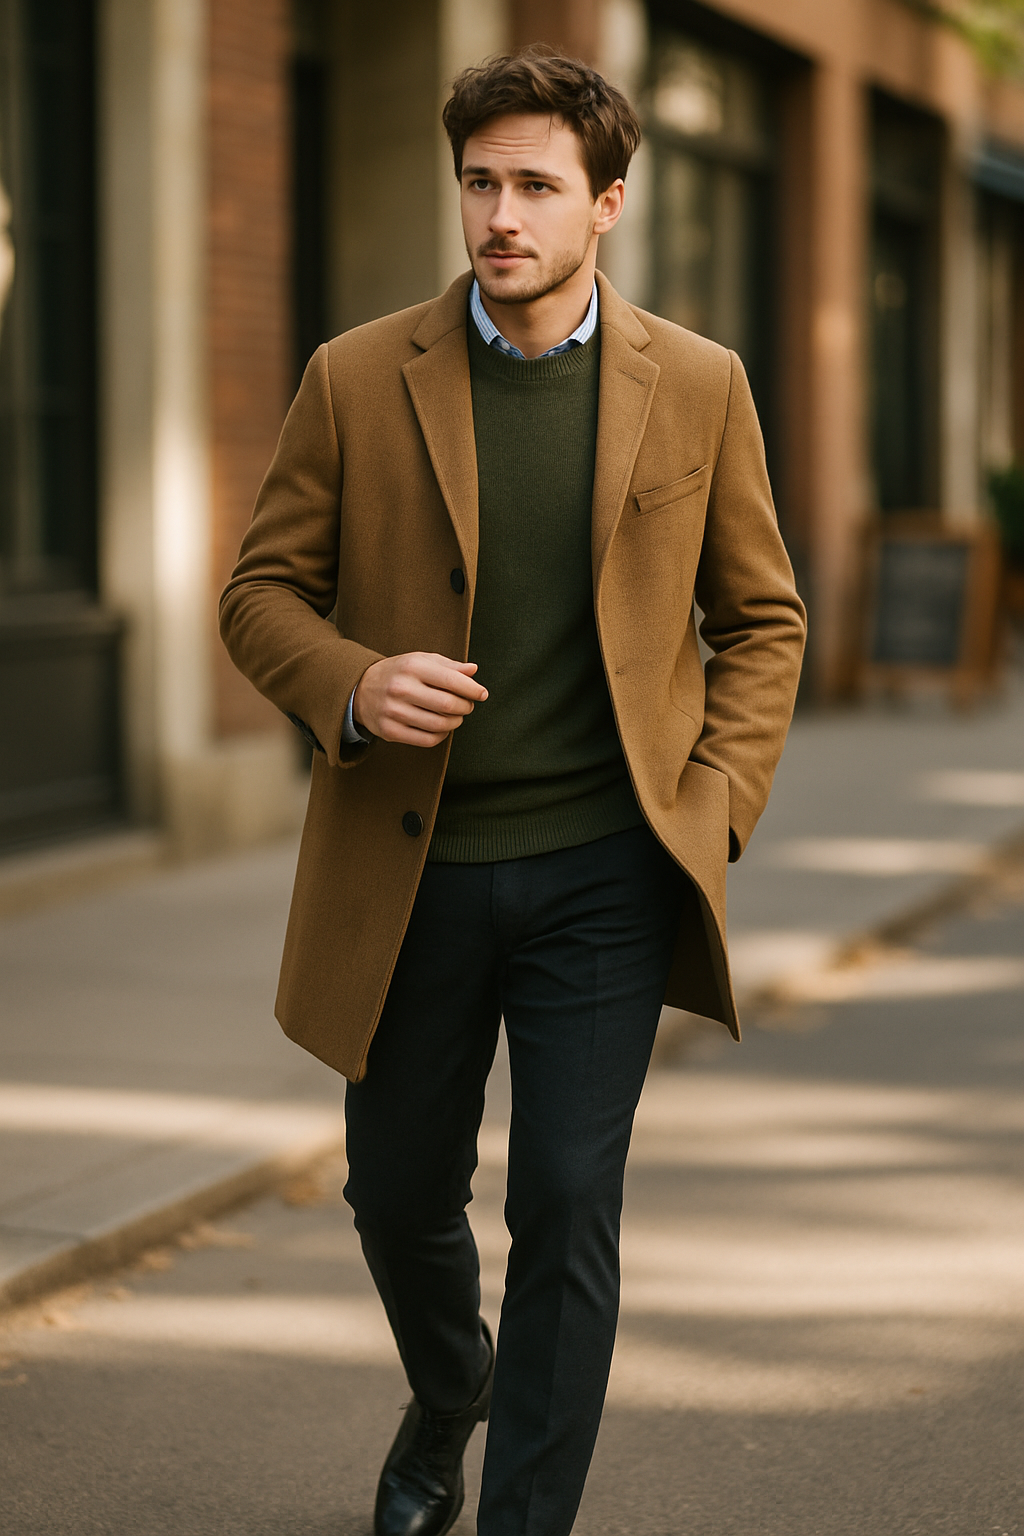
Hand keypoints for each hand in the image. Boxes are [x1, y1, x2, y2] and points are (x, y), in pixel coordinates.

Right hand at [353, 652, 486, 746]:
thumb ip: (449, 666)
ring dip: (455, 722)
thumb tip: (473, 670)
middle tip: (468, 705)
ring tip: (455, 716)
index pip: (452, 680)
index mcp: (412, 666)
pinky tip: (442, 727)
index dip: (472, 689)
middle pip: (448, 705)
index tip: (482, 694)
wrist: (360, 690)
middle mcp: (401, 688)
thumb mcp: (421, 661)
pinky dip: (442, 735)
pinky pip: (427, 740)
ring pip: (440, 725)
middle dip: (466, 707)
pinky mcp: (390, 731)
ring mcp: (394, 711)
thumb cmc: (399, 673)